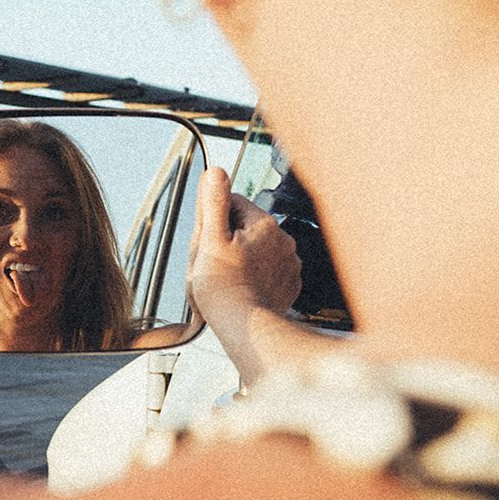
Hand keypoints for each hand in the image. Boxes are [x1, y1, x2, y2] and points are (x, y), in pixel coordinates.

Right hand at [187, 165, 300, 328]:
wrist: (244, 326)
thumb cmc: (224, 288)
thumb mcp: (210, 238)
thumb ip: (214, 201)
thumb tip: (216, 172)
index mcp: (265, 225)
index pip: (234, 204)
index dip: (215, 220)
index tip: (209, 240)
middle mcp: (283, 242)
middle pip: (247, 227)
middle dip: (229, 240)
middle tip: (216, 262)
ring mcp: (288, 266)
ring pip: (258, 250)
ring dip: (244, 259)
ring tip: (229, 279)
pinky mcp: (288, 287)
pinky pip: (268, 272)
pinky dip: (256, 278)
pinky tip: (243, 288)